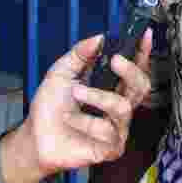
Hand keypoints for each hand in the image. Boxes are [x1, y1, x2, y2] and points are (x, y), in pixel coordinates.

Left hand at [0, 30, 152, 182]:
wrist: (35, 138)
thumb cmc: (50, 108)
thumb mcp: (60, 72)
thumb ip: (79, 53)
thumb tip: (99, 38)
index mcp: (112, 86)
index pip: (135, 68)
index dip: (143, 52)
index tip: (145, 35)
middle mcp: (119, 105)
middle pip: (142, 85)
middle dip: (130, 70)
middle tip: (114, 61)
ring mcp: (118, 127)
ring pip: (123, 107)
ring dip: (98, 96)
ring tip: (76, 92)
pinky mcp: (111, 147)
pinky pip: (108, 131)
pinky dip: (86, 122)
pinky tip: (72, 121)